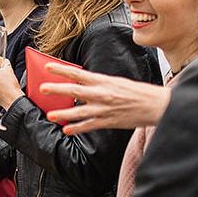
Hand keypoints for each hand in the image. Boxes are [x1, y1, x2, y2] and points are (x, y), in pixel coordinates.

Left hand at [41, 63, 169, 134]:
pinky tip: (66, 130)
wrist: (156, 105)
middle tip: (42, 88)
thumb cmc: (136, 92)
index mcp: (103, 81)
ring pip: (79, 112)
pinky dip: (77, 128)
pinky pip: (89, 126)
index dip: (61, 69)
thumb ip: (98, 82)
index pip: (77, 73)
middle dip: (57, 89)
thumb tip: (81, 82)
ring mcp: (104, 109)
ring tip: (50, 115)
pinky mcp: (108, 122)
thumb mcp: (116, 81)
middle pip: (74, 90)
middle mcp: (101, 94)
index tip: (47, 66)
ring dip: (63, 114)